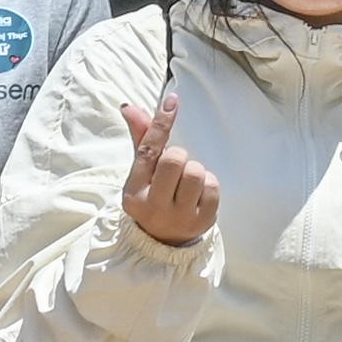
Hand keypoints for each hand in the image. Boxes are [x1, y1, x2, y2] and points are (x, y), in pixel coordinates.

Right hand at [119, 89, 219, 248]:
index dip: (161, 124)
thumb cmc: (154, 195)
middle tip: (176, 169)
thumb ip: (141, 139)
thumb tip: (129, 106)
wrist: (164, 240)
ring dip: (195, 171)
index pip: (148, 151)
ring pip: (196, 172)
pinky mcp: (202, 222)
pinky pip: (213, 186)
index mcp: (134, 192)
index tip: (172, 101)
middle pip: (175, 160)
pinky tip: (198, 195)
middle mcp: (153, 206)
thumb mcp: (142, 173)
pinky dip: (208, 185)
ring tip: (187, 184)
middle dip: (179, 156)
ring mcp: (179, 216)